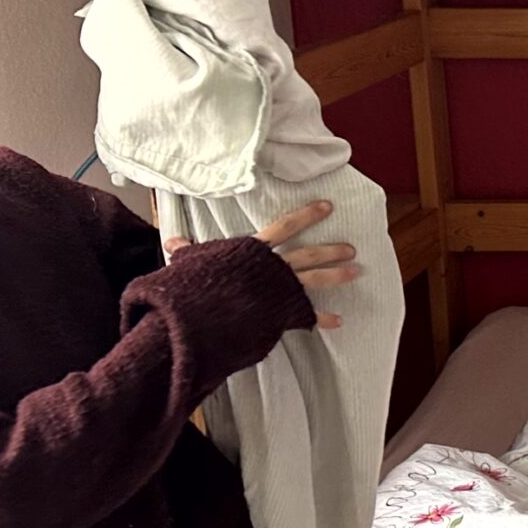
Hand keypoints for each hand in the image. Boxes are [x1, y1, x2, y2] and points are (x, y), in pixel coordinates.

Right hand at [168, 200, 358, 329]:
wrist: (199, 319)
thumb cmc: (193, 289)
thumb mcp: (188, 264)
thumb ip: (186, 251)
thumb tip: (171, 241)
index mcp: (252, 251)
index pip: (284, 227)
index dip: (306, 216)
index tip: (327, 206)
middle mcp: (271, 269)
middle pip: (307, 254)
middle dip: (331, 250)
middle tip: (351, 248)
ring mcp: (278, 292)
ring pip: (314, 280)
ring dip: (336, 276)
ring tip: (356, 272)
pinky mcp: (280, 315)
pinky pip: (306, 317)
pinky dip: (322, 318)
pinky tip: (338, 321)